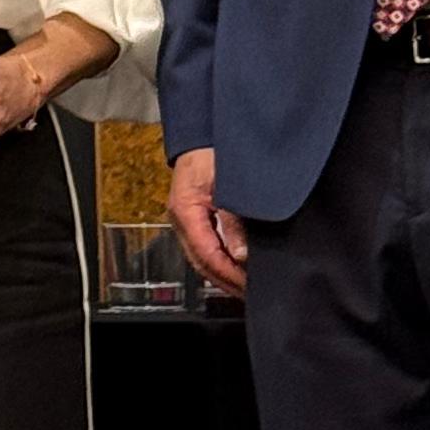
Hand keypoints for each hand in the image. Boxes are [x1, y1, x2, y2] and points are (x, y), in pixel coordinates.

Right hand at [166, 145, 249, 295]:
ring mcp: (184, 221)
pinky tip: (234, 268)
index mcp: (185, 211)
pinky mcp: (192, 219)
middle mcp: (181, 220)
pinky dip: (219, 262)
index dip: (228, 272)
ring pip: (201, 259)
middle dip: (224, 281)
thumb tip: (240, 254)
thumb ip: (232, 221)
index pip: (206, 254)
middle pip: (201, 262)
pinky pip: (203, 248)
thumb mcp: (227, 185)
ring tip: (243, 288)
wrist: (200, 135)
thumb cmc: (211, 153)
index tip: (247, 285)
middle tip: (248, 294)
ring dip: (221, 275)